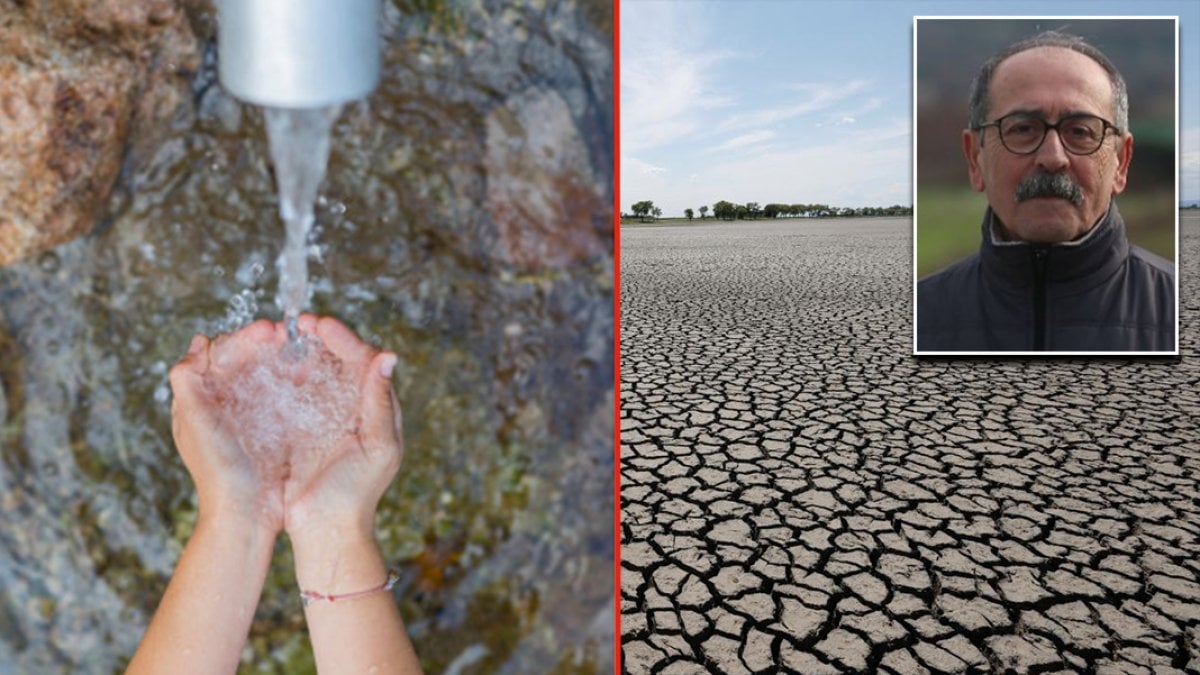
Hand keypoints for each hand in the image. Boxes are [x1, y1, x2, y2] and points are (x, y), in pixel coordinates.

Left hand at [169, 319, 284, 532]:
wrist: (246, 516)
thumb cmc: (218, 471)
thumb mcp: (195, 421)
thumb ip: (187, 380)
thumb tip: (199, 343)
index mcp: (200, 402)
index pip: (220, 355)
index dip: (244, 338)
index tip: (270, 330)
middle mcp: (223, 407)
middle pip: (245, 362)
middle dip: (267, 344)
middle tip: (291, 333)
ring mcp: (250, 420)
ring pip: (266, 376)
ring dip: (284, 359)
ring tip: (305, 349)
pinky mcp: (273, 432)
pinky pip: (283, 398)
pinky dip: (296, 382)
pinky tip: (312, 375)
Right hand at [281, 314, 403, 538]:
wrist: (327, 530)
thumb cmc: (357, 492)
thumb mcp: (376, 446)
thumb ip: (380, 402)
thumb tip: (387, 356)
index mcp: (376, 408)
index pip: (363, 359)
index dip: (342, 337)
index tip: (318, 324)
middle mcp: (353, 407)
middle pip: (338, 359)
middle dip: (319, 337)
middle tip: (296, 324)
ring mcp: (325, 416)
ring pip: (315, 371)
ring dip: (300, 351)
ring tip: (281, 336)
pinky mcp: (300, 429)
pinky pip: (293, 392)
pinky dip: (283, 374)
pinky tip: (268, 364)